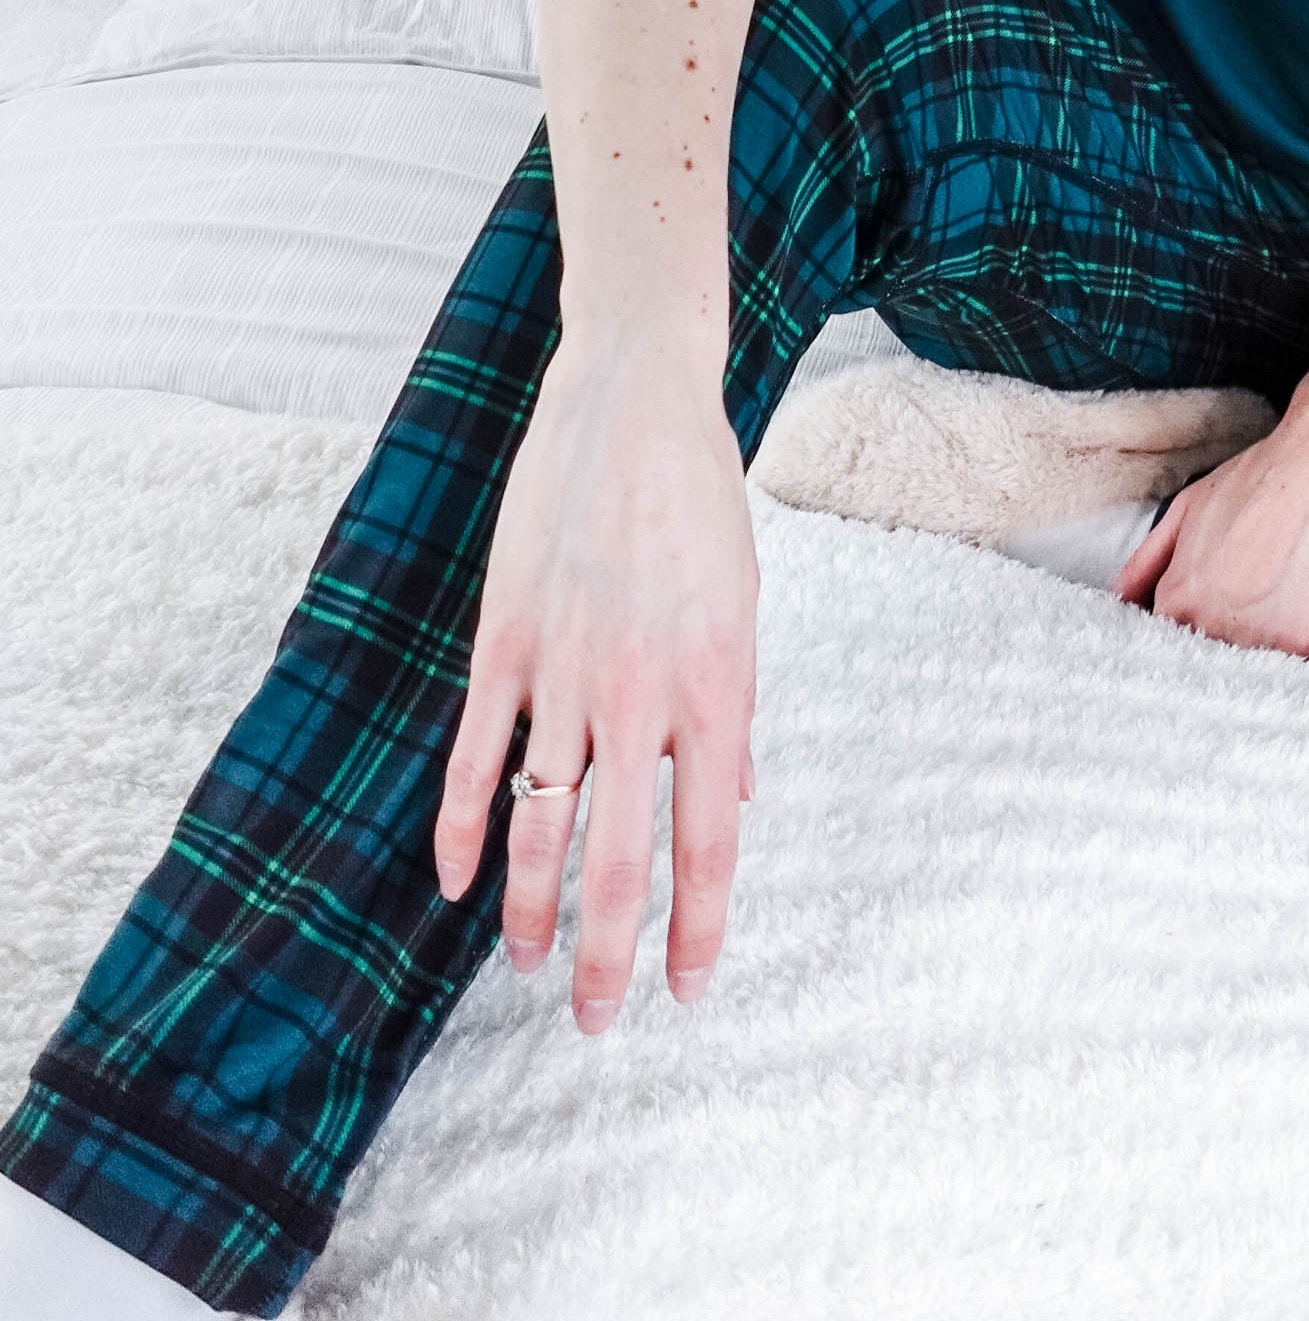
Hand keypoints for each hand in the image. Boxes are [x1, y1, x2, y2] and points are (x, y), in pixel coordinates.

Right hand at [433, 331, 758, 1034]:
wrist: (635, 401)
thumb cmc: (700, 504)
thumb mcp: (741, 607)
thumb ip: (731, 710)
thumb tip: (738, 799)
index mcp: (715, 686)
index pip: (710, 837)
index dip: (698, 924)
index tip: (688, 988)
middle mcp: (640, 691)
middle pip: (622, 855)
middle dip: (610, 953)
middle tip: (599, 1020)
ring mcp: (565, 667)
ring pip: (539, 819)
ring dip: (531, 906)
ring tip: (531, 965)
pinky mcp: (505, 638)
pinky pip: (474, 753)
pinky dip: (459, 825)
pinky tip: (454, 882)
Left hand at [1113, 397, 1308, 662]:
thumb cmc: (1262, 478)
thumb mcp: (1189, 509)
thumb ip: (1147, 563)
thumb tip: (1120, 602)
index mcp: (1180, 599)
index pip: (1171, 650)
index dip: (1191, 644)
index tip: (1210, 631)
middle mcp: (1215, 627)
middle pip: (1216, 667)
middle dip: (1230, 651)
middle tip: (1258, 612)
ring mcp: (1265, 640)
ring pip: (1261, 674)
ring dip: (1271, 656)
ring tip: (1288, 606)